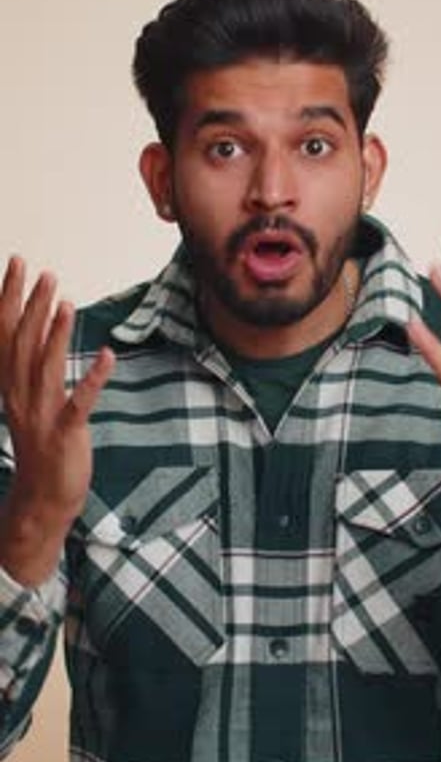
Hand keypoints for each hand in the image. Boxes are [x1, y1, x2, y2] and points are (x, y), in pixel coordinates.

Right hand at [0, 256, 114, 584]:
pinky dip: (93, 379)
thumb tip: (41, 323)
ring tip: (67, 303)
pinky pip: (79, 403)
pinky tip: (109, 356)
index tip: (18, 263)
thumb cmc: (42, 443)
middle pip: (22, 344)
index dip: (9, 297)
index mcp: (10, 385)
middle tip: (46, 274)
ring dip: (56, 335)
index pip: (3, 333)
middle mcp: (20, 396)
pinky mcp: (66, 434)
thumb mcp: (29, 400)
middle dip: (33, 307)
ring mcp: (42, 416)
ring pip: (45, 368)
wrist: (42, 497)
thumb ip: (32, 363)